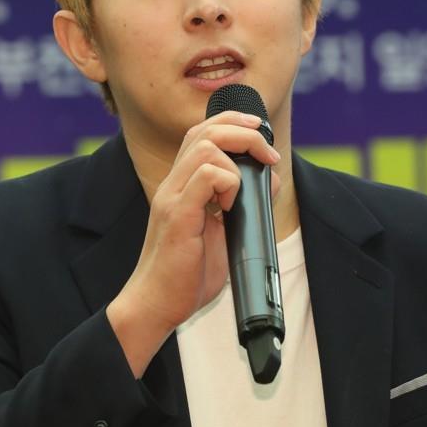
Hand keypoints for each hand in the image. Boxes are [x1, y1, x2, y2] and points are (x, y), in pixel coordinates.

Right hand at [107, 111, 279, 375]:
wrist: (156, 304)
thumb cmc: (187, 273)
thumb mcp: (221, 231)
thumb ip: (241, 204)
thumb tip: (269, 179)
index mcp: (181, 185)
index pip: (201, 132)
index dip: (232, 123)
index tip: (260, 132)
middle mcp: (173, 185)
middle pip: (204, 131)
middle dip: (243, 132)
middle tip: (268, 153)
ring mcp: (172, 198)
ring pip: (205, 147)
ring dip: (236, 160)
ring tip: (245, 189)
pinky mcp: (178, 216)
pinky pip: (205, 177)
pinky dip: (228, 183)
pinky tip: (231, 207)